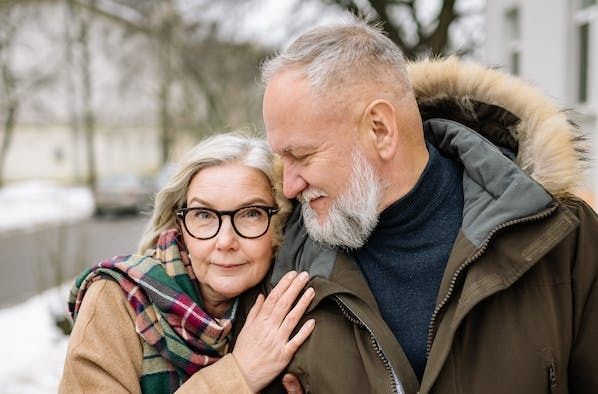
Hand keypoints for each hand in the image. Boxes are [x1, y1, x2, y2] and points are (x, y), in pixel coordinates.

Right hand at [232, 271, 314, 392]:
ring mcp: (277, 341)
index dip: (283, 284)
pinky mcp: (284, 355)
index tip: (292, 274)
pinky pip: (296, 341)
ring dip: (302, 304)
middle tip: (305, 275)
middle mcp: (268, 329)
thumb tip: (263, 296)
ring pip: (291, 319)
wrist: (241, 374)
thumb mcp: (246, 328)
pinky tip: (312, 321)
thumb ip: (255, 311)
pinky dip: (304, 331)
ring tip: (311, 291)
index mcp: (259, 321)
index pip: (273, 298)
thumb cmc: (244, 351)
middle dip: (295, 288)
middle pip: (283, 304)